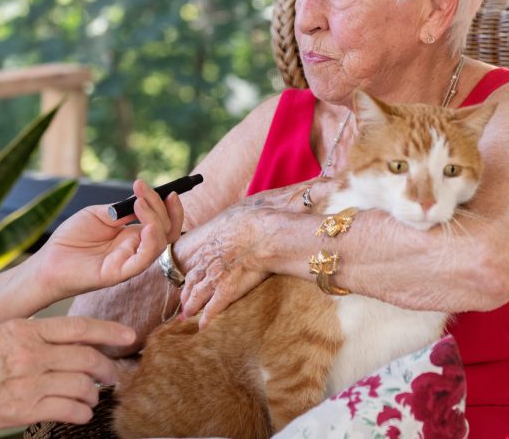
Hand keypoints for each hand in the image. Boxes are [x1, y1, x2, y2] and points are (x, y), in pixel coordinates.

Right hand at [0, 316, 134, 435]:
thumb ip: (36, 334)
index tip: (128, 337)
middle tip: (113, 375)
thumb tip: (71, 340)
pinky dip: (82, 412)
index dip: (109, 331)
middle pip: (87, 358)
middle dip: (107, 368)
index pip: (79, 327)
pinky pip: (69, 409)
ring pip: (82, 385)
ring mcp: (30, 382)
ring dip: (94, 393)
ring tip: (93, 396)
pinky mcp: (25, 409)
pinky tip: (81, 412)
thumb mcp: (3, 333)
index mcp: (27, 329)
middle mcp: (32, 353)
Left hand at [30, 179, 184, 301]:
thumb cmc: (71, 239)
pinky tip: (147, 227)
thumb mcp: (98, 215)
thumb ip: (121, 210)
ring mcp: (130, 261)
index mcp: (132, 235)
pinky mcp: (120, 273)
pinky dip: (151, 243)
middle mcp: (136, 248)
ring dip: (156, 220)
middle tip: (143, 190)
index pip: (161, 221)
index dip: (165, 205)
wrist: (48, 261)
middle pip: (166, 230)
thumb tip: (142, 201)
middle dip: (162, 207)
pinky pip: (144, 260)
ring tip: (140, 203)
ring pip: (160, 243)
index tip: (158, 187)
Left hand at [177, 176, 339, 326]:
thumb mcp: (276, 201)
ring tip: (184, 315)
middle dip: (188, 288)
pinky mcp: (227, 287)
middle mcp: (216, 254)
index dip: (196, 262)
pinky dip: (208, 315)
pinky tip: (203, 326)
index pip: (204, 251)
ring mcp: (220, 271)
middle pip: (196, 273)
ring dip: (192, 303)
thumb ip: (295, 198)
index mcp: (222, 234)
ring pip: (199, 290)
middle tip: (180, 299)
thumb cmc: (270, 216)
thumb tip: (327, 182)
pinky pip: (215, 304)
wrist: (269, 233)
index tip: (188, 269)